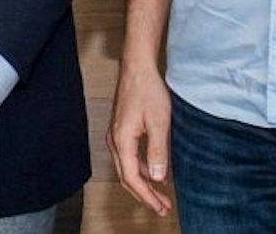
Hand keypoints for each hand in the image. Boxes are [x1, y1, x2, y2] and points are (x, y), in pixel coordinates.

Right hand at [107, 59, 173, 217]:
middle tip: (161, 207)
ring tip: (159, 193)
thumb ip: (157, 151)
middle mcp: (114, 140)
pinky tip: (153, 171)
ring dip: (142, 183)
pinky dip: (140, 169)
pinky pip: (127, 157)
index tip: (160, 207)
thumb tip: (158, 177)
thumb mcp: (159, 123)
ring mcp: (115, 135)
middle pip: (126, 177)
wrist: (137, 69)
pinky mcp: (120, 130)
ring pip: (126, 168)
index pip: (132, 178)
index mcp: (122, 141)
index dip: (146, 196)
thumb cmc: (147, 91)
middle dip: (144, 195)